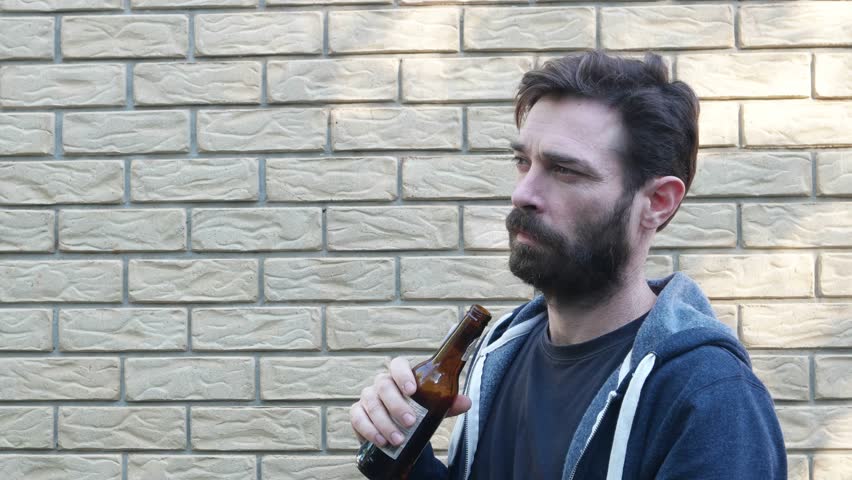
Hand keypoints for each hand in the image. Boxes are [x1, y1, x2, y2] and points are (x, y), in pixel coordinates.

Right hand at [350, 356, 471, 447]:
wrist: (400, 430)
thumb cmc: (417, 411)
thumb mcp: (434, 407)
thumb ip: (448, 403)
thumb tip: (466, 402)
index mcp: (400, 376)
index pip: (397, 364)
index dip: (403, 374)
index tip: (412, 390)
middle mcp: (382, 383)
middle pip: (383, 385)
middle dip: (396, 405)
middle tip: (411, 422)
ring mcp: (368, 397)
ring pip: (371, 403)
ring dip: (385, 423)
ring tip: (398, 439)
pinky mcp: (358, 413)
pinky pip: (358, 417)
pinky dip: (369, 430)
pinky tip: (380, 440)